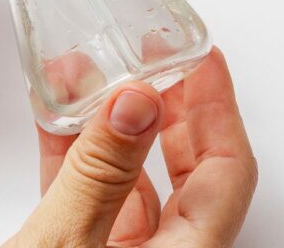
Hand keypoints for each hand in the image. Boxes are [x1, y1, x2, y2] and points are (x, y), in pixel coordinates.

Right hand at [10, 49, 257, 247]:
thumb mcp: (66, 244)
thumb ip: (100, 174)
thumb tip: (136, 102)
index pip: (227, 168)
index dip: (218, 105)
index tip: (203, 56)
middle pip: (188, 170)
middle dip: (169, 105)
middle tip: (154, 55)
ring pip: (132, 183)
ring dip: (110, 126)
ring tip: (93, 74)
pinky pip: (88, 201)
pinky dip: (73, 159)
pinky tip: (56, 118)